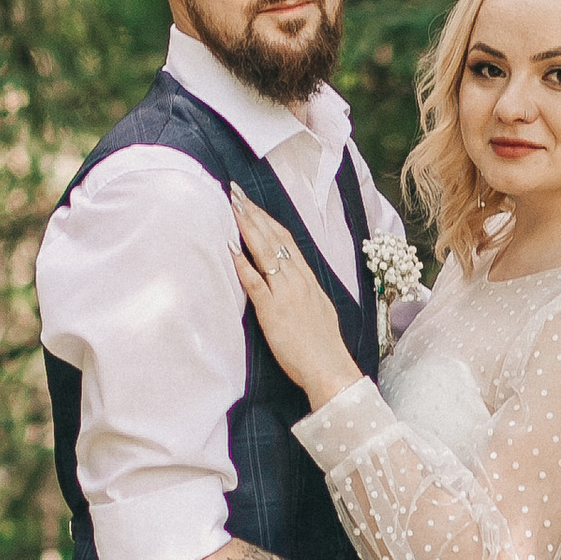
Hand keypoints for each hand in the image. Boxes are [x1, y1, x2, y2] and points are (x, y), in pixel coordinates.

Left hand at [229, 186, 360, 408]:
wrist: (330, 368)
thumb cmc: (322, 345)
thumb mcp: (317, 309)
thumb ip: (302, 292)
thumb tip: (290, 281)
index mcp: (308, 279)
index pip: (286, 240)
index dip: (267, 219)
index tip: (252, 203)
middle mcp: (297, 280)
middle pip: (274, 238)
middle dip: (253, 212)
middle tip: (235, 191)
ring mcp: (285, 294)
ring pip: (265, 252)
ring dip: (247, 226)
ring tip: (232, 206)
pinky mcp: (273, 311)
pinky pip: (256, 283)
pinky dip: (242, 264)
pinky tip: (230, 248)